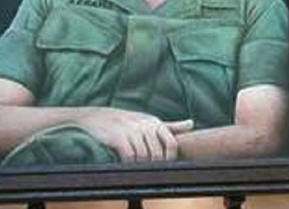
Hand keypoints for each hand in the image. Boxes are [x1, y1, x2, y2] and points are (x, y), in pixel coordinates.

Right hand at [75, 108, 193, 161]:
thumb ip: (170, 125)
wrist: (96, 116)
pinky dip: (129, 164)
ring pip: (144, 157)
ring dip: (141, 166)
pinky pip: (129, 156)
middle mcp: (145, 126)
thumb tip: (192, 124)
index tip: (166, 167)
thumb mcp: (150, 120)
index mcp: (155, 123)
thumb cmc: (127, 120)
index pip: (172, 144)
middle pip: (158, 154)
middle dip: (155, 166)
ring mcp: (132, 131)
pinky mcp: (118, 138)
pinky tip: (126, 165)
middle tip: (150, 171)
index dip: (171, 159)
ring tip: (138, 169)